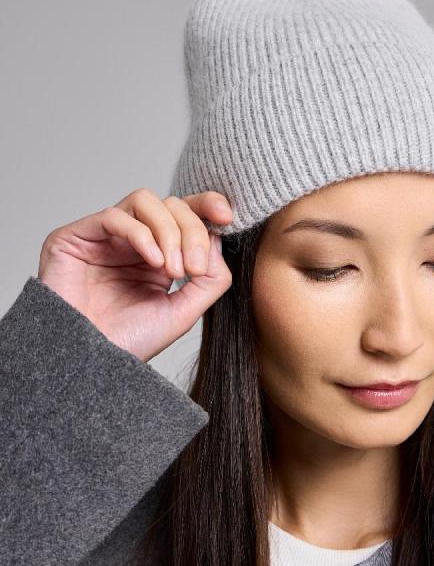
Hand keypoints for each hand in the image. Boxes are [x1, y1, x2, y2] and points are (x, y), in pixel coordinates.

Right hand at [37, 188, 233, 361]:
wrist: (89, 365)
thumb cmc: (130, 342)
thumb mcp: (184, 311)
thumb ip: (210, 279)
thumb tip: (219, 239)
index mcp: (157, 253)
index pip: (184, 213)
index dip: (206, 205)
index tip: (227, 216)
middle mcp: (131, 240)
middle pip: (170, 204)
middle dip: (191, 231)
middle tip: (193, 268)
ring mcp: (103, 236)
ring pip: (145, 201)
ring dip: (168, 231)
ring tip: (172, 269)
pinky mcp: (75, 236)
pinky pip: (114, 216)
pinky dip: (142, 235)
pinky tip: (153, 263)